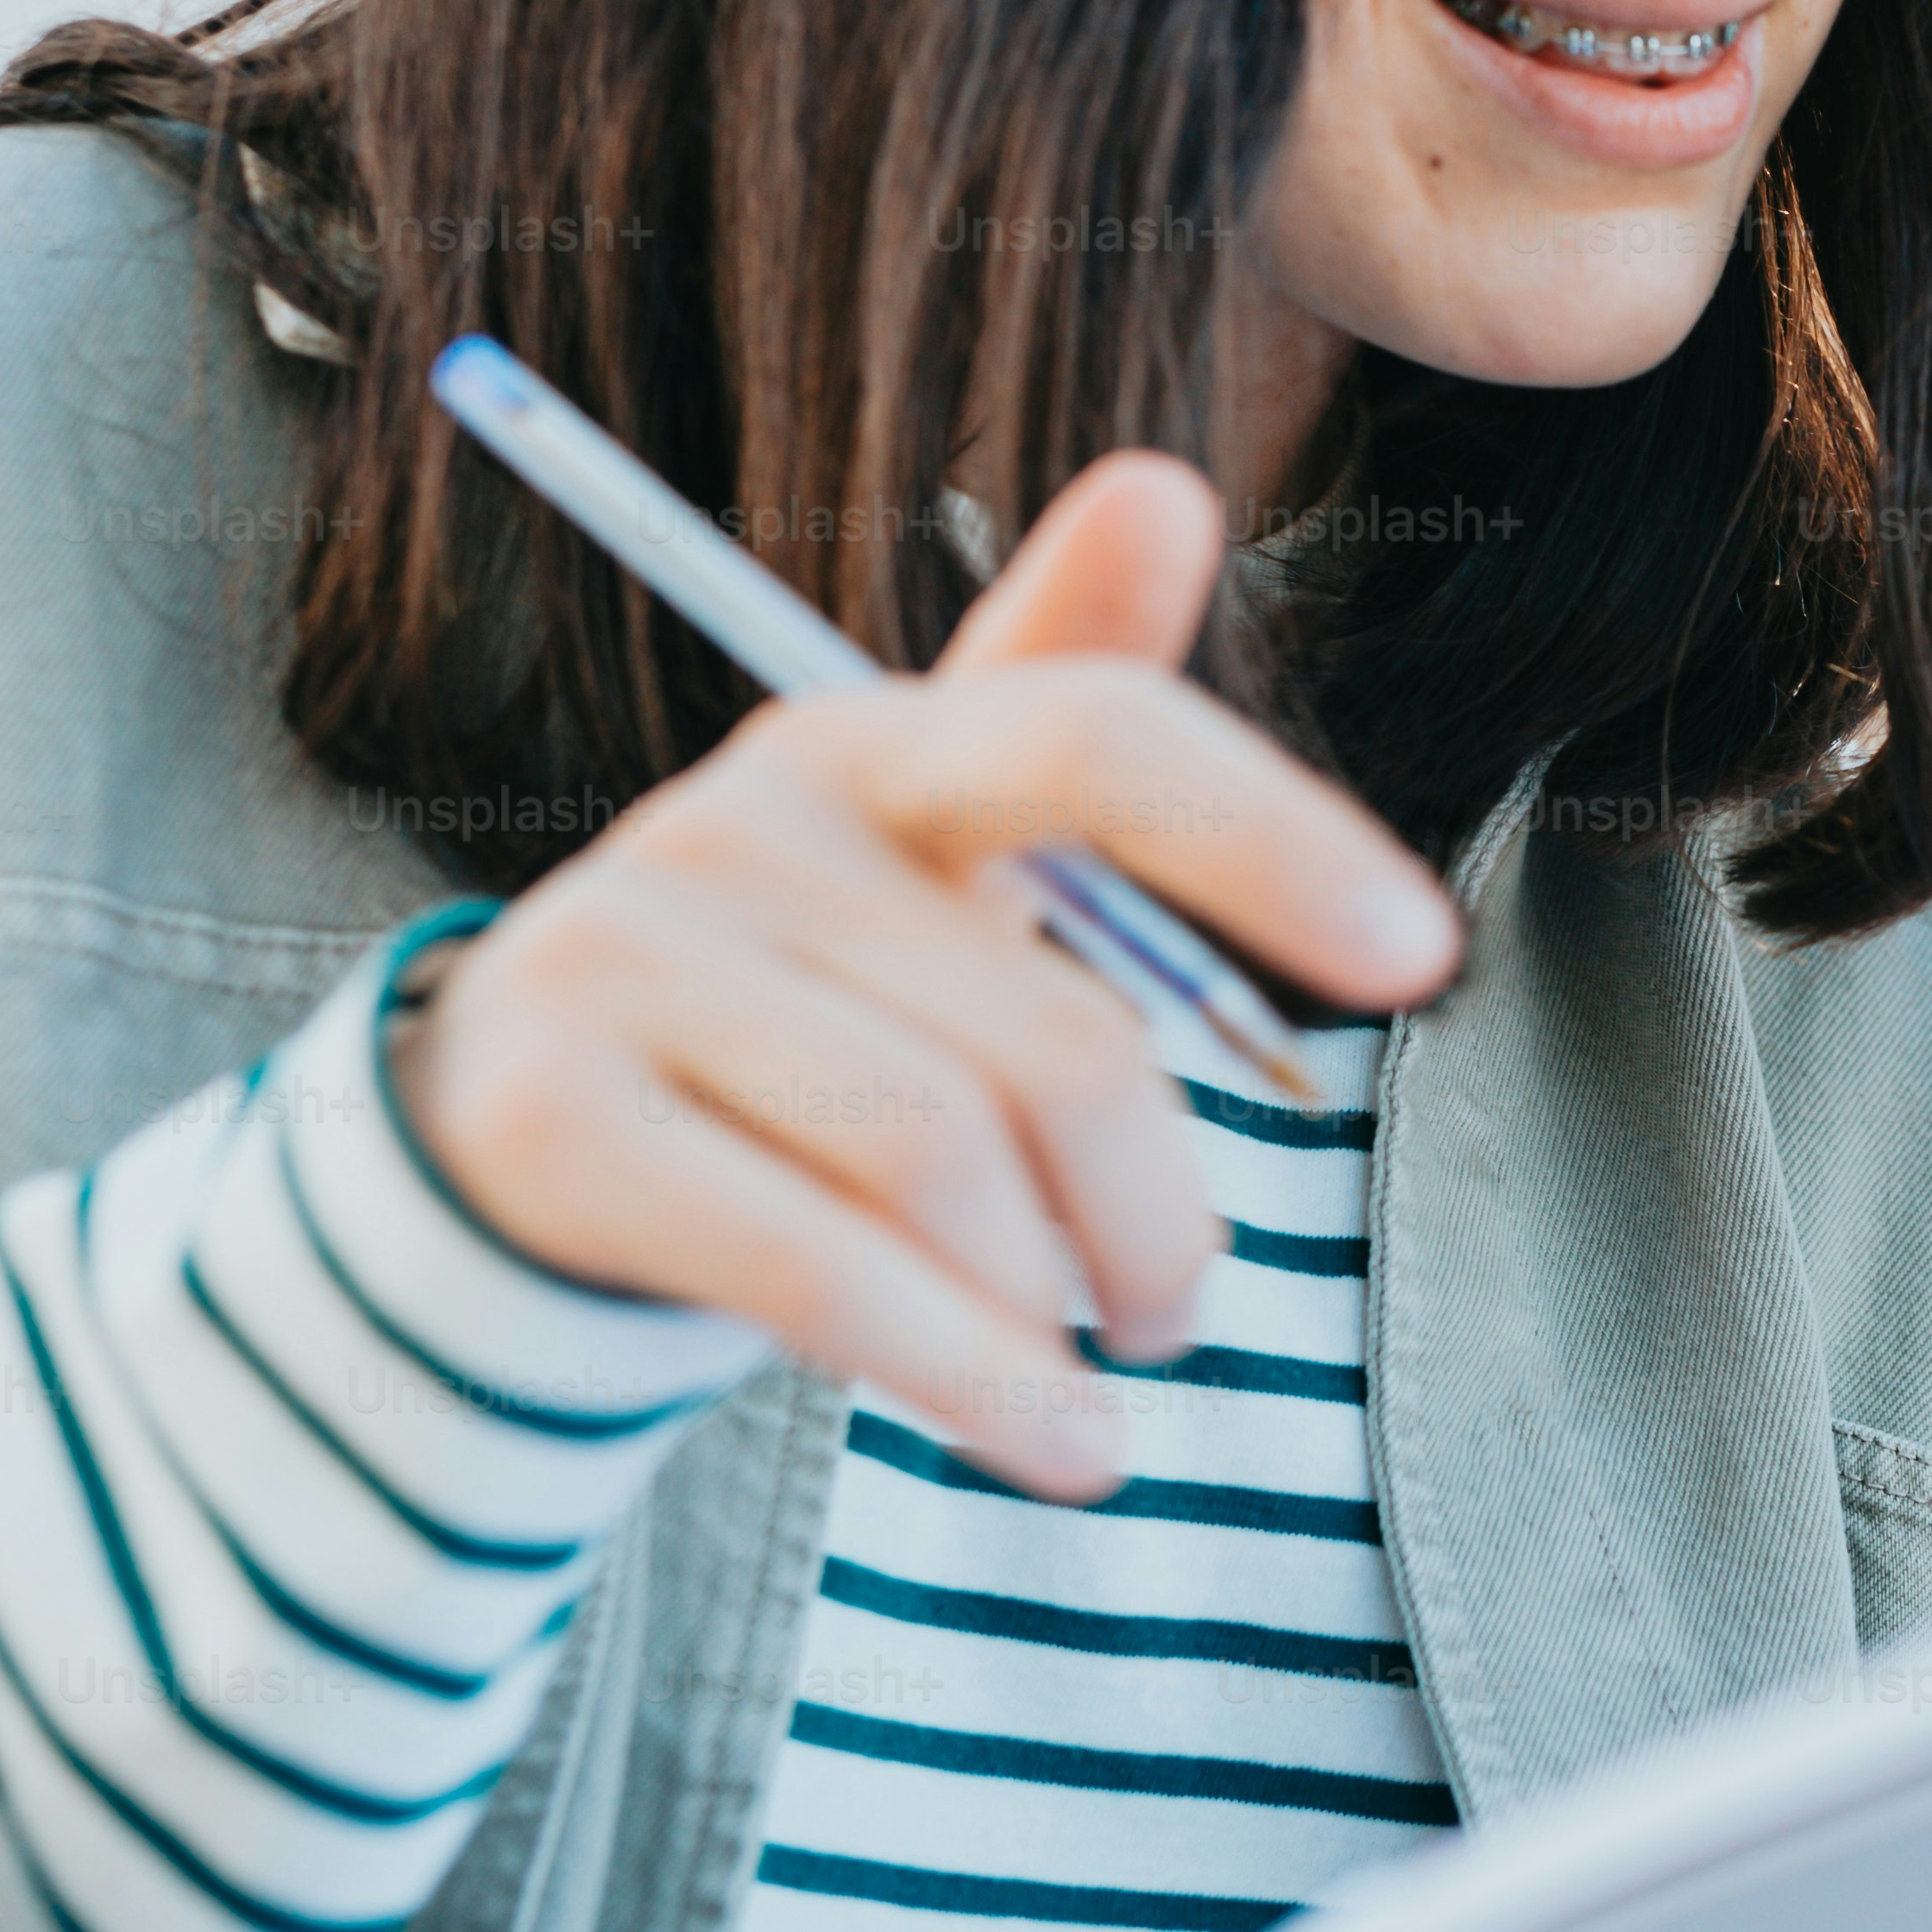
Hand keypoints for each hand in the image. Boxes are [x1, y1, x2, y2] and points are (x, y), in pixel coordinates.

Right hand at [388, 452, 1463, 1496]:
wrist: (508, 1141)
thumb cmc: (792, 1004)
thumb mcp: (930, 860)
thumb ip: (1063, 693)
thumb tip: (1169, 485)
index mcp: (867, 745)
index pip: (1098, 739)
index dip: (1274, 837)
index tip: (1423, 958)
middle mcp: (740, 821)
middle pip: (1051, 1040)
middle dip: (1156, 1213)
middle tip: (1177, 1307)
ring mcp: (626, 959)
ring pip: (941, 1159)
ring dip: (1056, 1308)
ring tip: (1094, 1374)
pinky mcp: (549, 1117)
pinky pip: (819, 1269)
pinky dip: (969, 1380)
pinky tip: (1057, 1447)